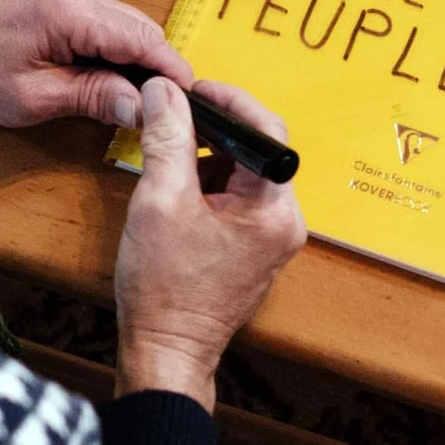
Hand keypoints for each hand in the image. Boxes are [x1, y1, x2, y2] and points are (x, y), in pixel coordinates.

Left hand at [0, 0, 192, 127]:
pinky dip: (120, 54)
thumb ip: (94, 97)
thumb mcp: (34, 97)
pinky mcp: (66, 2)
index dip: (173, 74)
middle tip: (165, 113)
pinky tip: (113, 83)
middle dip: (159, 71)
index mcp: (75, 12)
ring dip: (139, 64)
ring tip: (138, 104)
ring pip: (131, 28)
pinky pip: (111, 26)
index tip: (192, 106)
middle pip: (145, 31)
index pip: (147, 40)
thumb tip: (144, 106)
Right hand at [115, 77, 307, 410]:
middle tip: (173, 118)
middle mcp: (283, 222)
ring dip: (206, 158)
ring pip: (242, 173)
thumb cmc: (165, 289)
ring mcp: (270, 237)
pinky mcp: (252, 248)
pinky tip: (176, 192)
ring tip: (168, 160)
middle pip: (255, 151)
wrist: (165, 352)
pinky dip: (207, 185)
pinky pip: (235, 198)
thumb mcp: (160, 200)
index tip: (193, 91)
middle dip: (212, 131)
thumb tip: (165, 92)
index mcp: (274, 210)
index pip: (267, 130)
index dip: (229, 101)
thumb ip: (167, 138)